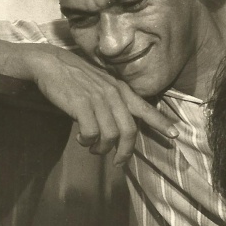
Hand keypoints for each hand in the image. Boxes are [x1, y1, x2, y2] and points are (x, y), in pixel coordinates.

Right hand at [14, 43, 177, 167]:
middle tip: (118, 162)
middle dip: (125, 152)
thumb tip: (119, 126)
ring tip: (93, 148)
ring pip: (110, 135)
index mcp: (120, 90)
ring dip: (101, 148)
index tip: (175, 134)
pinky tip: (81, 138)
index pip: (145, 108)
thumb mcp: (101, 84)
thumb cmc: (75, 77)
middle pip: (129, 131)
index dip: (161, 123)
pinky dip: (87, 141)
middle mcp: (113, 95)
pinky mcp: (81, 105)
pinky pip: (91, 133)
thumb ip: (113, 101)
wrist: (50, 63)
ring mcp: (97, 99)